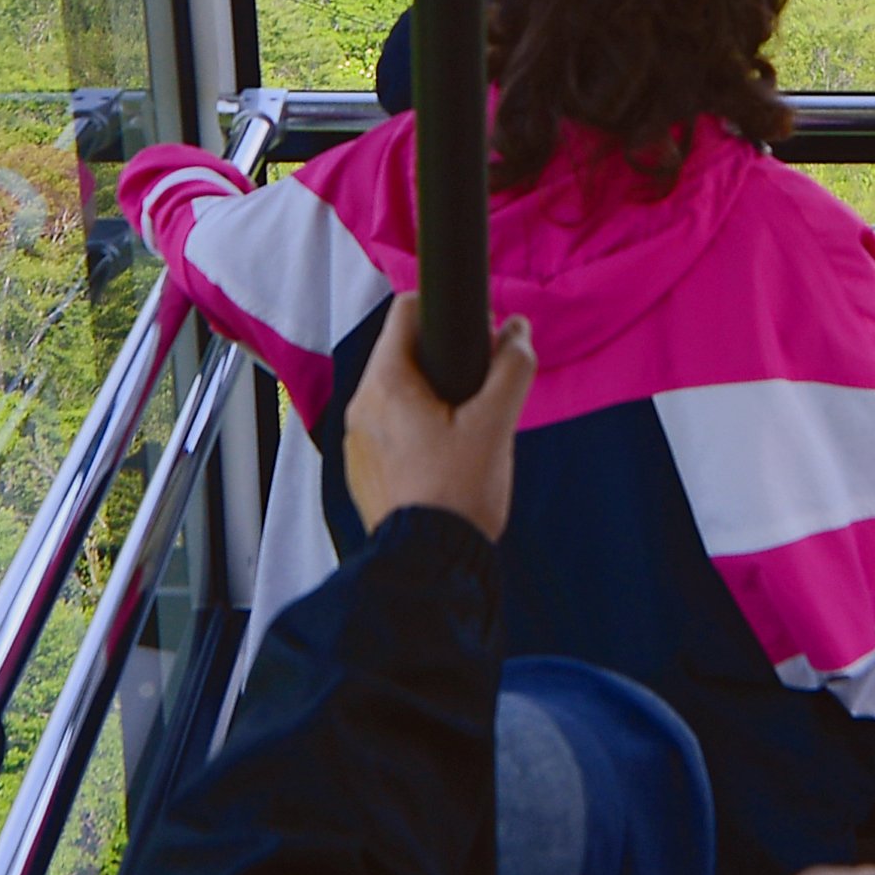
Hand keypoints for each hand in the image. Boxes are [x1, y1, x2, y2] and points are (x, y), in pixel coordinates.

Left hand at [341, 295, 533, 539]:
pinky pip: (388, 431)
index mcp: (385, 383)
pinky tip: (445, 459)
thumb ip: (511, 368)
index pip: (406, 311)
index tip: (478, 339)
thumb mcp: (496, 424)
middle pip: (402, 355)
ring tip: (467, 430)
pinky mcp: (361, 470)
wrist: (431, 563)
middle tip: (481, 391)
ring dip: (431, 399)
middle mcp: (360, 406)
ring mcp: (356, 441)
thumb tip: (518, 331)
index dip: (446, 312)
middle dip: (444, 362)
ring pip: (396, 395)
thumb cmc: (459, 493)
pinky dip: (415, 432)